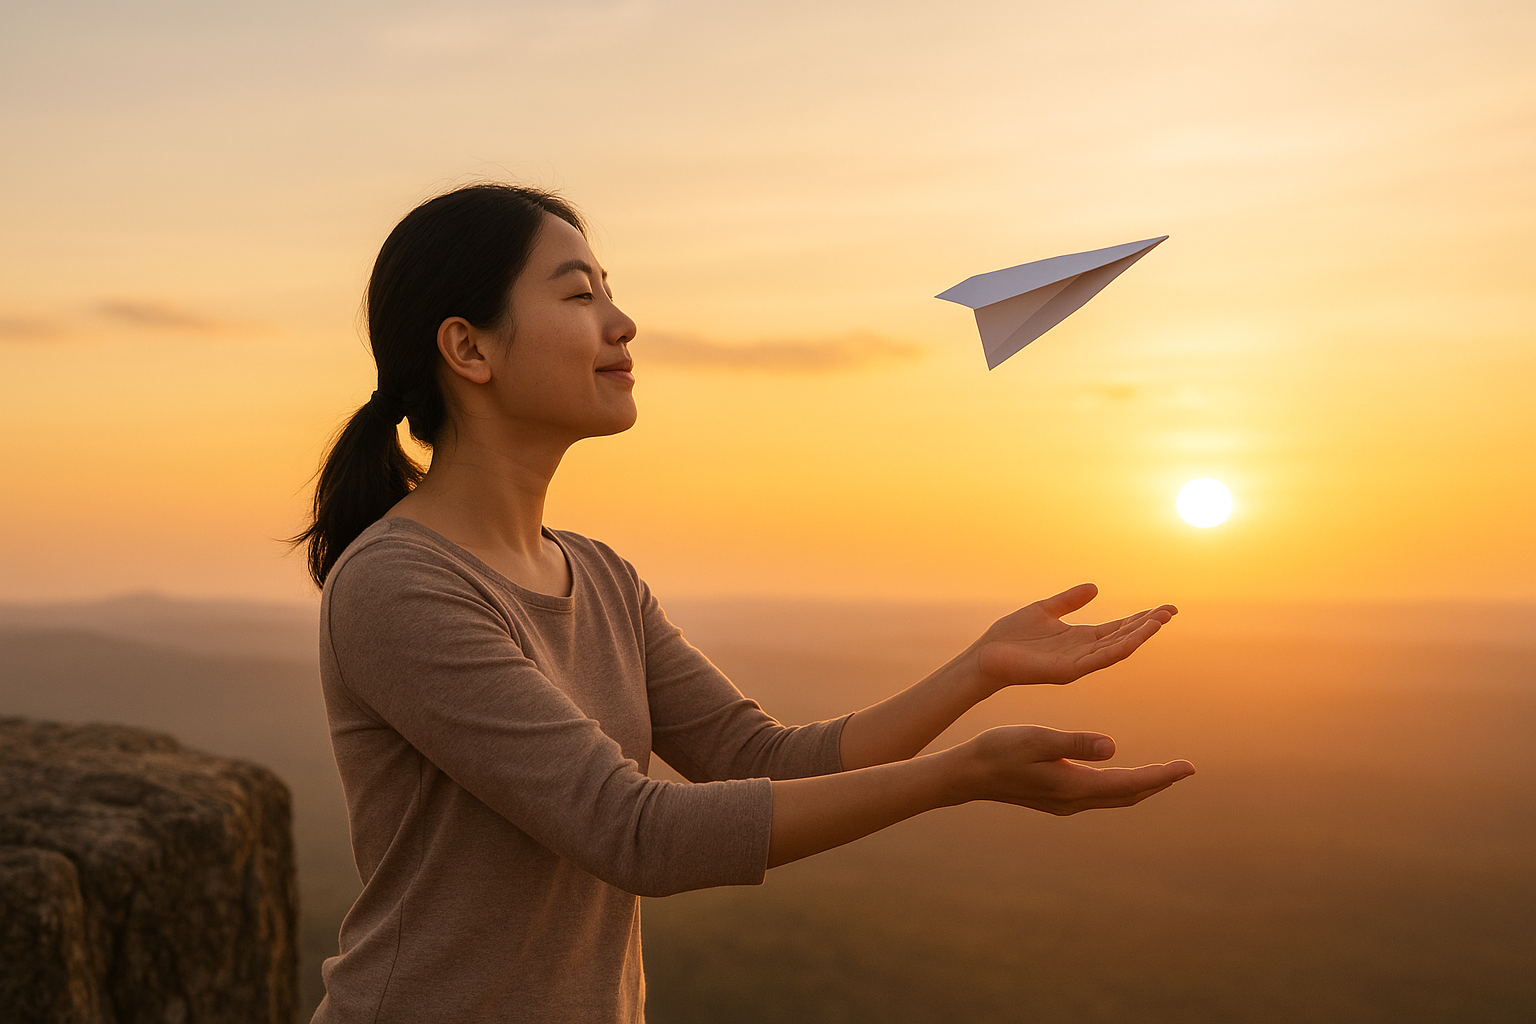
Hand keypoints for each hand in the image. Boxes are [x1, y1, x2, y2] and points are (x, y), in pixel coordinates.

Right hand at [959, 725, 1193, 814]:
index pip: (1130, 783)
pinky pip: (1100, 795)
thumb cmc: (999, 750)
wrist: (968, 774)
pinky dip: (1120, 786)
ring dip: (1141, 786)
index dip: (1162, 775)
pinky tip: (1122, 777)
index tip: (1189, 767)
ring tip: (1163, 773)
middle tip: (1186, 769)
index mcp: (1074, 786)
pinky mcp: (1056, 798)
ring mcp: (1065, 803)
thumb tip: (1114, 747)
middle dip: (1159, 782)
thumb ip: (1075, 744)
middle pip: (1129, 795)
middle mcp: (1074, 800)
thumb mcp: (1038, 739)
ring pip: (1115, 797)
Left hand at [970, 583, 1174, 691]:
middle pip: (1124, 638)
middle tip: (1171, 611)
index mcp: (1080, 639)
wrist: (985, 656)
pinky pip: (1100, 659)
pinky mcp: (1069, 672)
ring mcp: (1078, 664)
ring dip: (1140, 635)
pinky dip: (1121, 647)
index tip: (1164, 608)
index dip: (1141, 619)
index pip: (1118, 629)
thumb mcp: (1044, 610)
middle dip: (1148, 625)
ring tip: (1161, 619)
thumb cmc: (1010, 637)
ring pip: (1118, 649)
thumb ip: (1069, 601)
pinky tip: (1137, 636)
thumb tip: (1095, 587)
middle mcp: (1084, 653)